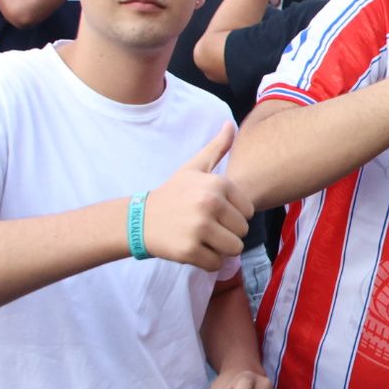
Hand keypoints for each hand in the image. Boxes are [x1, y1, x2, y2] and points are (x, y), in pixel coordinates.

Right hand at [143, 123, 254, 270]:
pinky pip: (216, 264)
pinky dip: (207, 262)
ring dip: (220, 249)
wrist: (139, 220)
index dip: (233, 215)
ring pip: (234, 249)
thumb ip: (217, 148)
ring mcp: (199, 228)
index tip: (212, 212)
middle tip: (204, 227)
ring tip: (201, 238)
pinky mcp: (189, 250)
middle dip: (227, 233)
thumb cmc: (173, 194)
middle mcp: (210, 204)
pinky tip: (192, 249)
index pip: (249, 212)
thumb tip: (232, 124)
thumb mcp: (194, 168)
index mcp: (217, 184)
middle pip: (242, 232)